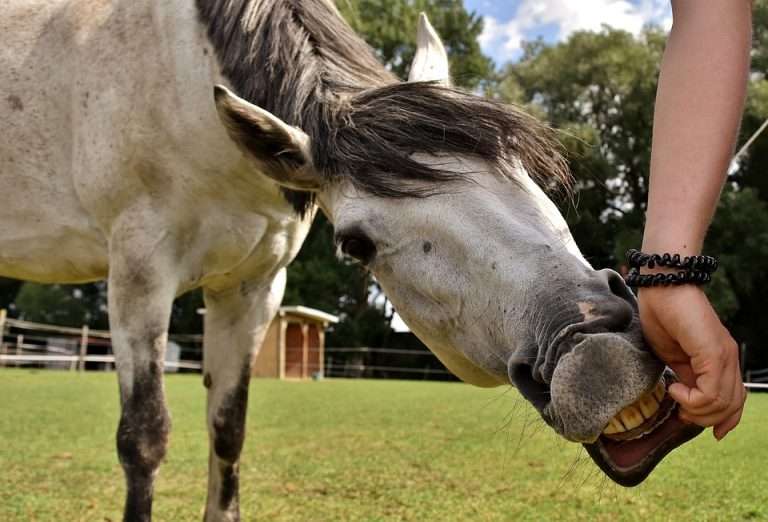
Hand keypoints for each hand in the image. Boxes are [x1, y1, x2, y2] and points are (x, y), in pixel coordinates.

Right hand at [638, 285, 745, 439]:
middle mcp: (730, 359)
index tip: (687, 417)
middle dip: (703, 418)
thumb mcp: (673, 356)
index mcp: (721, 360)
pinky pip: (711, 393)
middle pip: (730, 407)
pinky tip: (675, 387)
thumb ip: (687, 376)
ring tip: (676, 395)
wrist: (662, 287)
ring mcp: (725, 356)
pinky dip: (691, 399)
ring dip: (695, 410)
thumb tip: (690, 398)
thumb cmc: (662, 315)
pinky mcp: (715, 353)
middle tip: (680, 409)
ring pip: (722, 404)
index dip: (717, 419)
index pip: (733, 400)